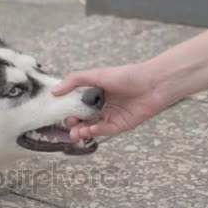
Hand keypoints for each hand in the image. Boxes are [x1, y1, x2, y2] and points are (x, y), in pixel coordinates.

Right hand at [52, 64, 166, 141]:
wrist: (153, 84)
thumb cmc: (127, 75)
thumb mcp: (97, 75)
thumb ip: (74, 81)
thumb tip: (54, 91)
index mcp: (94, 92)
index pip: (75, 103)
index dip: (66, 108)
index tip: (58, 111)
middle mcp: (101, 105)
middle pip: (81, 117)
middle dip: (73, 122)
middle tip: (68, 123)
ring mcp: (110, 116)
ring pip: (90, 126)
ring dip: (81, 130)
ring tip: (75, 132)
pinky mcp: (119, 126)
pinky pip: (103, 131)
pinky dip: (94, 132)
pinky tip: (88, 130)